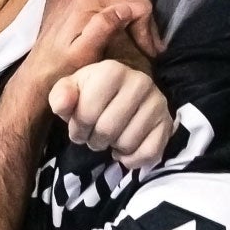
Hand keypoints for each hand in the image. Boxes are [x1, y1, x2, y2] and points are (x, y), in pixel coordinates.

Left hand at [19, 0, 151, 89]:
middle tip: (146, 40)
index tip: (149, 50)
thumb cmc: (64, 67)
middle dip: (143, 14)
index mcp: (89, 1)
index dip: (147, 28)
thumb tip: (125, 9)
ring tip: (134, 19)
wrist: (39, 71)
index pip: (136, 4)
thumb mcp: (86, 55)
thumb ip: (104, 29)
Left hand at [49, 60, 173, 169]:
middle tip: (93, 135)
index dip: (77, 128)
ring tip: (110, 137)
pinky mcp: (167, 122)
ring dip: (113, 148)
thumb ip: (61, 96)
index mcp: (112, 70)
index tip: (78, 127)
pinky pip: (150, 153)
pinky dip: (133, 159)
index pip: (87, 113)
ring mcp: (157, 102)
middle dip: (94, 140)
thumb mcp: (70, 90)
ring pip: (128, 143)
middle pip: (108, 130)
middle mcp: (140, 81)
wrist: (118, 95)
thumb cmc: (89, 93)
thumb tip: (63, 104)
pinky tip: (124, 149)